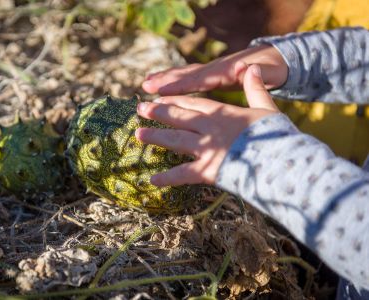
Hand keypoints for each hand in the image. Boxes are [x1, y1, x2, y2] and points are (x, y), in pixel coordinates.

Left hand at [135, 64, 279, 186]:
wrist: (279, 160)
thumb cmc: (276, 135)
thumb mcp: (266, 108)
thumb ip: (256, 89)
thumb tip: (251, 67)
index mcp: (223, 114)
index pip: (194, 104)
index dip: (175, 100)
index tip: (160, 97)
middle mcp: (209, 129)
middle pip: (179, 117)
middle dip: (158, 112)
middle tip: (140, 109)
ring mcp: (206, 149)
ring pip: (175, 140)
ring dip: (156, 137)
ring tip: (138, 134)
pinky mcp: (207, 170)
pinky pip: (183, 174)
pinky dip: (168, 178)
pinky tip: (152, 180)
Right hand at [142, 45, 287, 94]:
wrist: (275, 58)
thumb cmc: (274, 69)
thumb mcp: (273, 72)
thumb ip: (260, 73)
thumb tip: (246, 68)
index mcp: (229, 71)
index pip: (202, 79)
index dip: (183, 85)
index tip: (165, 89)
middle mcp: (216, 68)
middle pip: (188, 74)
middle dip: (167, 80)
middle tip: (146, 85)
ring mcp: (212, 69)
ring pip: (185, 74)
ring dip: (166, 78)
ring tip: (146, 83)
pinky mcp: (211, 74)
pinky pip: (189, 77)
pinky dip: (174, 79)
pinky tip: (161, 85)